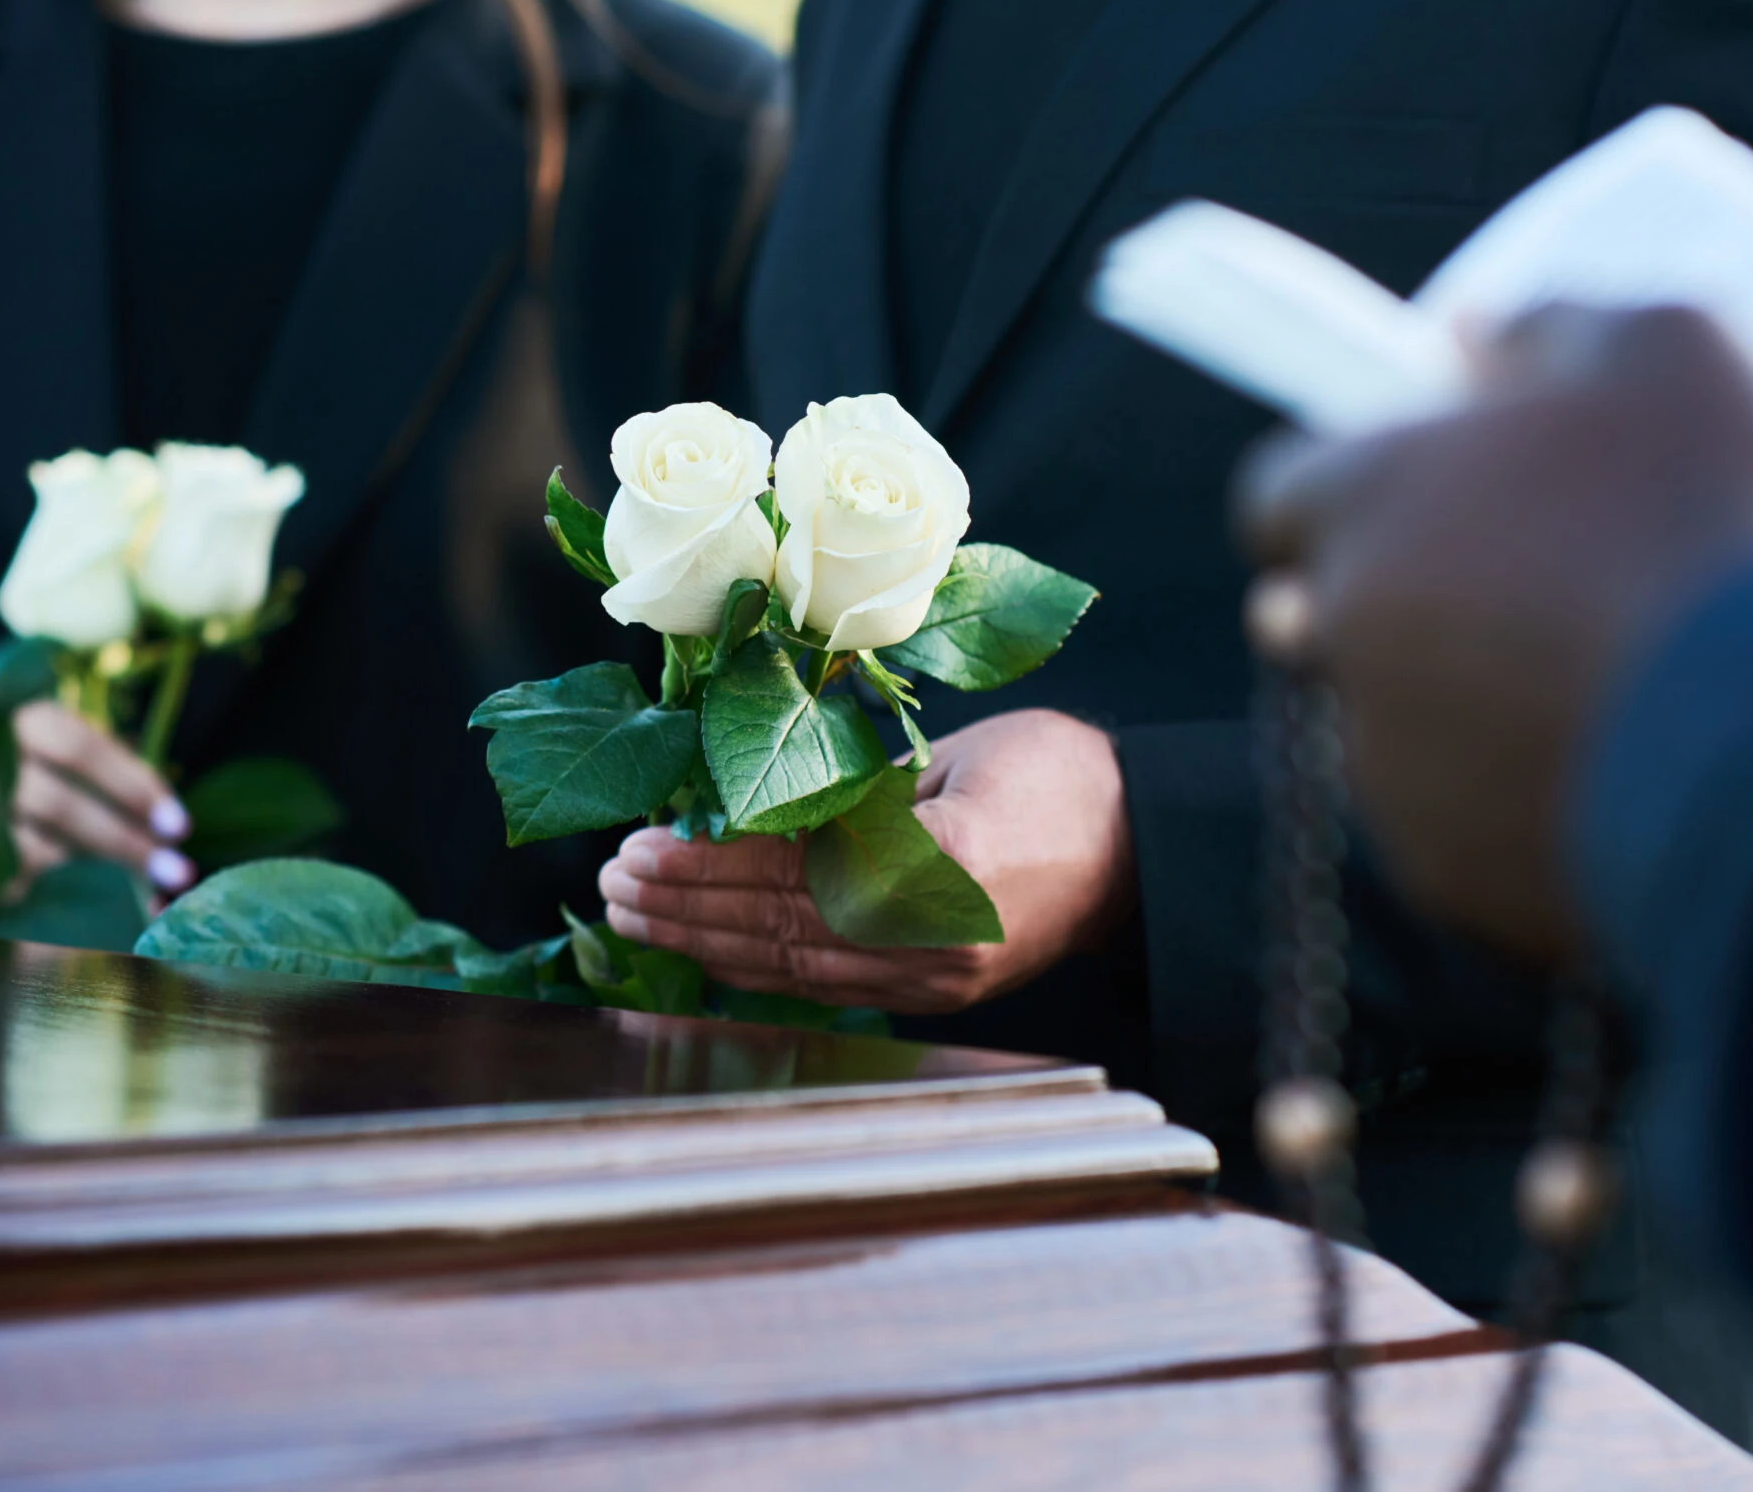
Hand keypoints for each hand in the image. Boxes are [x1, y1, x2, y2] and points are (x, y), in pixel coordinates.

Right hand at [0, 700, 195, 894]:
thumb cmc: (11, 779)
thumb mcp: (53, 760)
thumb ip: (107, 778)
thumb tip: (171, 824)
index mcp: (17, 716)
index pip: (80, 743)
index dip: (131, 782)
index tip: (178, 824)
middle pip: (56, 798)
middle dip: (119, 839)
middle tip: (171, 873)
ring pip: (25, 843)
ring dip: (80, 873)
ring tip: (122, 892)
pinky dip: (21, 886)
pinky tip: (34, 889)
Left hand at [597, 708, 1136, 1011]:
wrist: (1138, 848)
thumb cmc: (1051, 774)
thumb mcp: (951, 755)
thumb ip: (855, 789)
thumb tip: (740, 798)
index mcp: (950, 864)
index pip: (801, 868)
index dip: (715, 859)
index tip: (647, 844)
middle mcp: (940, 939)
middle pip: (784, 925)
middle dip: (687, 906)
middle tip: (614, 881)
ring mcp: (936, 979)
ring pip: (793, 965)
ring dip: (702, 941)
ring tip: (631, 916)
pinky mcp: (932, 996)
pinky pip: (823, 985)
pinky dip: (752, 966)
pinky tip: (699, 947)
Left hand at [1238, 304, 1752, 960]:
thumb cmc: (1710, 525)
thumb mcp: (1668, 351)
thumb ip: (1554, 324)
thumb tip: (1476, 333)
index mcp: (1368, 496)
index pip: (1275, 493)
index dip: (1329, 493)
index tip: (1400, 500)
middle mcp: (1338, 623)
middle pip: (1308, 609)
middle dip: (1376, 601)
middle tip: (1497, 598)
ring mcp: (1375, 752)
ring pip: (1375, 720)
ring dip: (1439, 702)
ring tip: (1568, 691)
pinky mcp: (1427, 861)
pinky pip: (1439, 819)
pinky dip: (1491, 800)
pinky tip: (1588, 776)